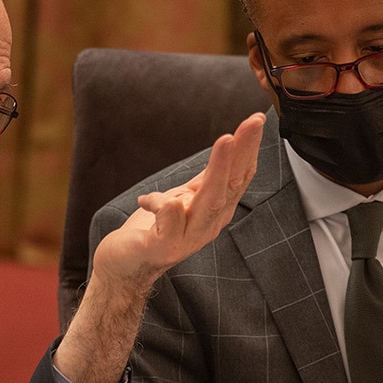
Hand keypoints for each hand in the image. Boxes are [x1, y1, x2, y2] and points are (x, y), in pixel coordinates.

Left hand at [54, 112, 265, 382]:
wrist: (125, 263)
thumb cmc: (156, 227)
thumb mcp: (185, 197)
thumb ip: (205, 179)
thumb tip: (230, 143)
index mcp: (214, 210)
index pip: (238, 177)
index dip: (249, 149)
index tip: (257, 119)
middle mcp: (206, 224)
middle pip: (228, 187)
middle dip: (240, 154)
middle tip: (249, 125)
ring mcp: (184, 238)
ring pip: (206, 205)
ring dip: (217, 173)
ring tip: (224, 141)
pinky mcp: (158, 247)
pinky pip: (168, 232)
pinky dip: (170, 215)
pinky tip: (171, 201)